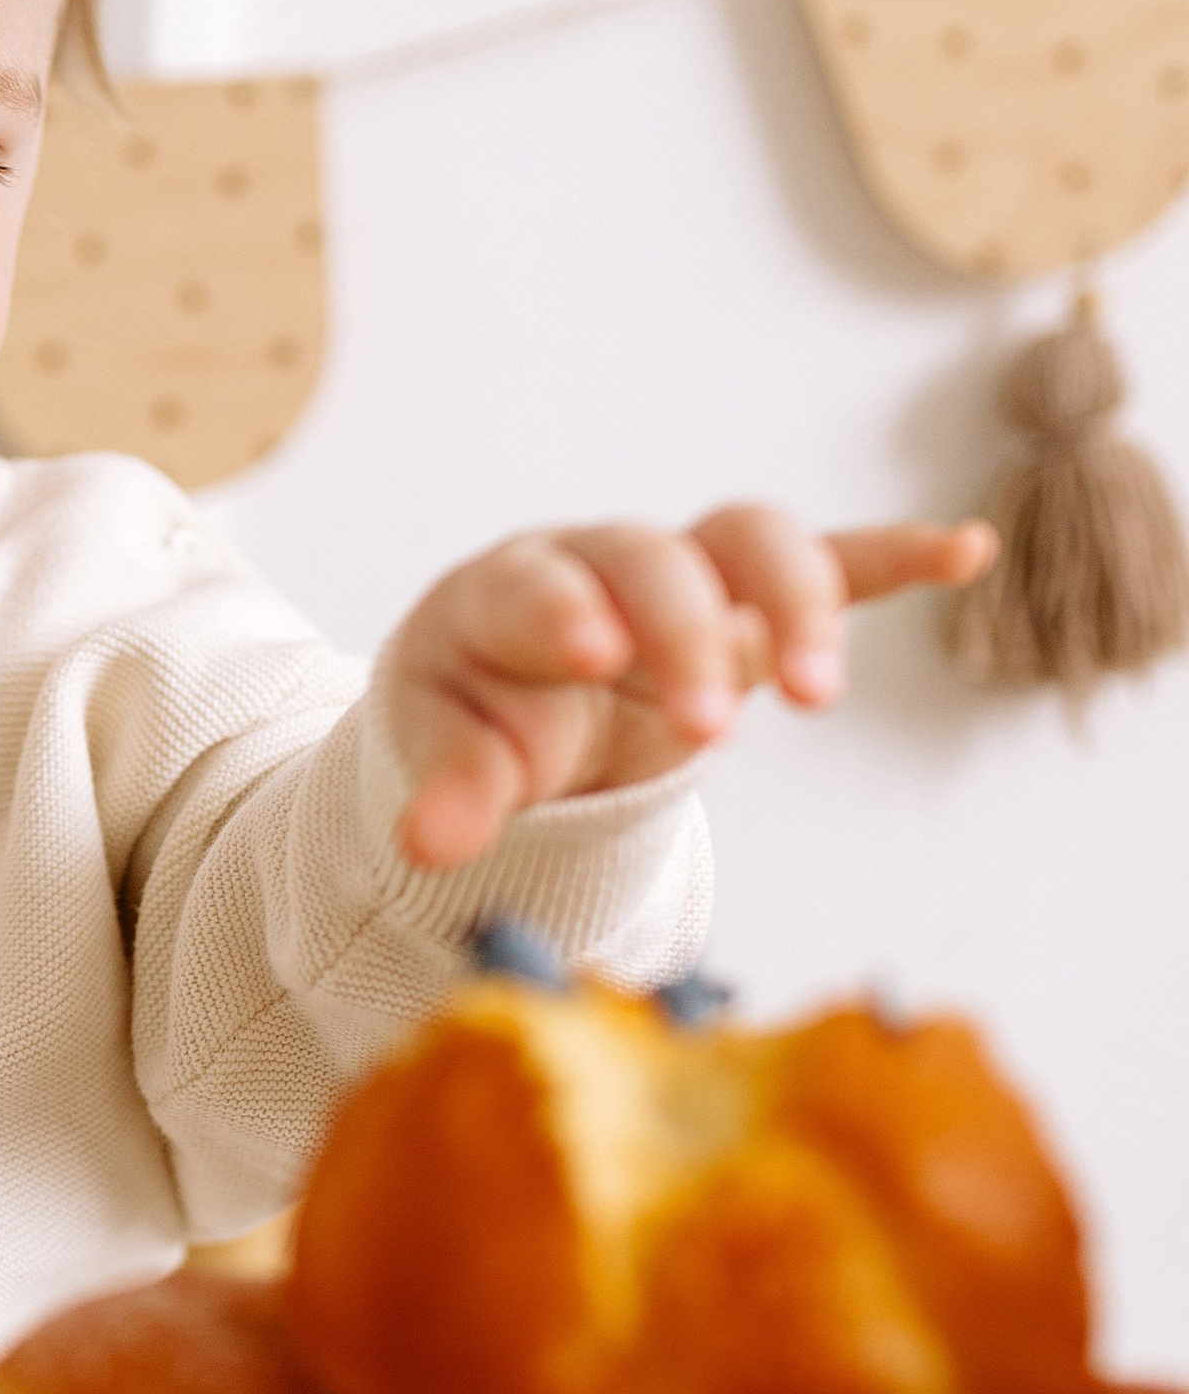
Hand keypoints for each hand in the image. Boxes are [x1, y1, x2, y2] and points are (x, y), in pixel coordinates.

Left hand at [387, 506, 997, 871]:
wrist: (508, 690)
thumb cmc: (473, 717)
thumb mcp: (448, 756)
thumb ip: (447, 795)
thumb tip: (426, 849)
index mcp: (504, 595)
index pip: (535, 586)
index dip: (565, 608)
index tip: (595, 650)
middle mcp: (596, 563)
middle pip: (654, 564)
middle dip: (687, 637)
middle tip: (710, 731)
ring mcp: (680, 574)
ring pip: (749, 544)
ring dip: (795, 605)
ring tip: (818, 700)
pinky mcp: (746, 601)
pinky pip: (825, 560)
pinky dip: (892, 555)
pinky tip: (966, 550)